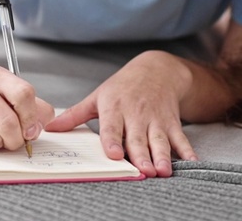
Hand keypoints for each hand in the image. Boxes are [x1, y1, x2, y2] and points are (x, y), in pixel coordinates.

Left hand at [44, 51, 197, 177]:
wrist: (157, 69)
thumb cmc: (123, 86)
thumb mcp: (98, 96)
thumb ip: (75, 115)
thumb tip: (49, 127)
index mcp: (114, 108)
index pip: (112, 127)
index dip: (113, 140)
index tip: (114, 154)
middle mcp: (136, 114)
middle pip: (138, 138)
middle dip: (141, 154)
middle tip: (144, 170)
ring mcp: (156, 119)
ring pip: (160, 140)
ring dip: (163, 156)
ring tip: (164, 171)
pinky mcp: (172, 122)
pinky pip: (181, 138)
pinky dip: (188, 151)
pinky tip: (192, 163)